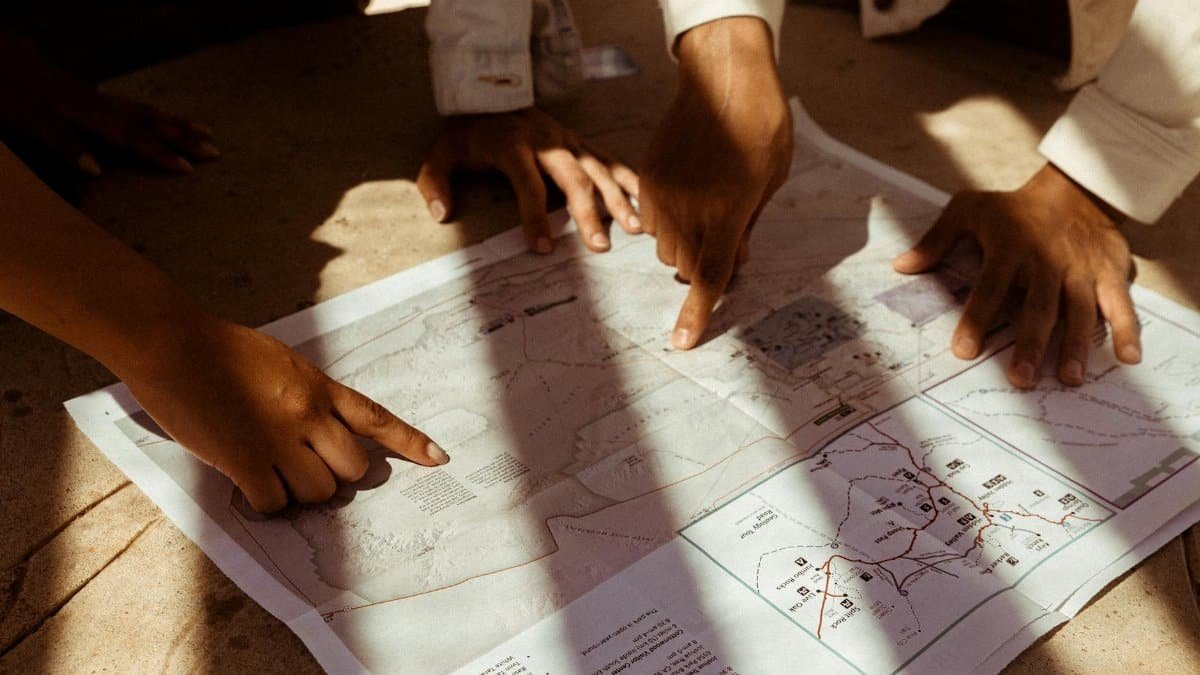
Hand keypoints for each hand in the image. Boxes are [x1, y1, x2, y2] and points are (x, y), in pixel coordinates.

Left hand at [0, 32, 217, 175]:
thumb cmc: (6, 88)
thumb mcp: (27, 117)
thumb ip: (62, 141)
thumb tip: (97, 170)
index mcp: (87, 111)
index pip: (132, 135)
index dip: (160, 152)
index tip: (188, 169)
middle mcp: (99, 103)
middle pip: (148, 121)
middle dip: (183, 137)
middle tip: (215, 151)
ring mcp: (96, 97)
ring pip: (145, 112)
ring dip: (176, 124)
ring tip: (205, 131)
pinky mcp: (89, 95)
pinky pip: (134, 106)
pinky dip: (155, 116)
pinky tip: (160, 120)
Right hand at [122, 318, 446, 512]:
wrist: (173, 344)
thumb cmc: (220, 350)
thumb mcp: (281, 364)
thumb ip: (306, 394)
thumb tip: (319, 431)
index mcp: (319, 387)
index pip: (376, 417)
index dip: (410, 441)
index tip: (437, 457)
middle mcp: (308, 414)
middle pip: (353, 469)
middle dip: (336, 476)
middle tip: (307, 469)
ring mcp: (278, 439)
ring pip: (318, 491)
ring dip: (300, 492)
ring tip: (271, 473)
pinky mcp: (244, 460)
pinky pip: (275, 502)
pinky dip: (267, 502)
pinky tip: (250, 484)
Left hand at [416, 107, 639, 253]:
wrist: (489, 94)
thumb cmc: (467, 133)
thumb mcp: (441, 153)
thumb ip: (436, 183)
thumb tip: (442, 214)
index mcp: (513, 146)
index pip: (529, 184)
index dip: (535, 217)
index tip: (543, 247)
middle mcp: (547, 141)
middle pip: (573, 178)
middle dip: (589, 214)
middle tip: (599, 247)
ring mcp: (568, 140)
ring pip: (598, 169)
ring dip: (618, 200)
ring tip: (634, 229)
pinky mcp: (579, 142)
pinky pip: (609, 161)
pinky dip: (629, 181)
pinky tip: (644, 204)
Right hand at [639, 17, 792, 348]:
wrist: (723, 77)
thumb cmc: (760, 125)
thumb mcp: (769, 180)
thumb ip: (748, 226)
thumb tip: (736, 261)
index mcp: (727, 212)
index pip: (710, 277)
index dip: (697, 313)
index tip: (683, 342)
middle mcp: (689, 207)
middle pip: (685, 266)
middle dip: (703, 265)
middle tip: (726, 237)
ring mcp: (663, 193)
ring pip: (665, 247)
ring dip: (684, 244)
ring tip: (706, 209)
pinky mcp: (648, 177)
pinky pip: (649, 220)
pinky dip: (667, 221)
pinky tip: (687, 192)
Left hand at [893, 163, 1140, 387]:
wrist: (1074, 188)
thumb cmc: (1012, 208)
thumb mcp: (969, 209)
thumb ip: (936, 240)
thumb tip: (901, 266)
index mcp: (1010, 247)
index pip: (990, 288)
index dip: (977, 320)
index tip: (963, 351)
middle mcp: (1047, 260)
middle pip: (1038, 307)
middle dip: (1030, 343)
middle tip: (1020, 379)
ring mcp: (1081, 268)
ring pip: (1080, 310)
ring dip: (1075, 345)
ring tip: (1067, 378)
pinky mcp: (1110, 272)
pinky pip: (1122, 303)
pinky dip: (1128, 329)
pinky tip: (1127, 359)